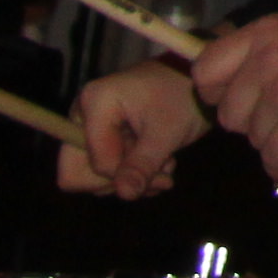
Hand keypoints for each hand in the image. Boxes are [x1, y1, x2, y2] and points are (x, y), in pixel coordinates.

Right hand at [65, 61, 207, 198]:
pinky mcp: (101, 138)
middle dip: (122, 181)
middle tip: (162, 177)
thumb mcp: (167, 131)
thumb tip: (125, 194)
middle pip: (79, 174)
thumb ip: (143, 164)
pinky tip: (159, 163)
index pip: (90, 165)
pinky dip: (133, 175)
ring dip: (132, 179)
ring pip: (94, 177)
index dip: (121, 175)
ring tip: (165, 164)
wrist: (198, 83)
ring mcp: (90, 128)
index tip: (159, 172)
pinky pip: (104, 172)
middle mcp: (83, 115)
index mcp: (93, 103)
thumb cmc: (183, 95)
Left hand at [190, 4, 277, 182]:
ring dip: (277, 142)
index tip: (238, 102)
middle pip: (228, 113)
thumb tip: (238, 78)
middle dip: (252, 123)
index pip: (206, 70)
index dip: (215, 93)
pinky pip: (274, 158)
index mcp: (265, 33)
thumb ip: (269, 48)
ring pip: (254, 139)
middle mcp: (267, 59)